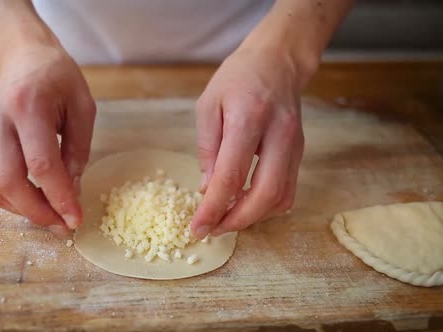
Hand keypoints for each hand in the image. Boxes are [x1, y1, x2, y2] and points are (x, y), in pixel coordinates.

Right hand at [0, 44, 95, 237]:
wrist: (22, 56)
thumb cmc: (58, 77)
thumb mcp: (83, 106)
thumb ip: (78, 149)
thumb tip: (71, 191)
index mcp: (28, 107)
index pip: (40, 164)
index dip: (58, 197)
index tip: (75, 219)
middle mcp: (0, 122)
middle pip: (8, 182)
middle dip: (36, 212)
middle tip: (62, 226)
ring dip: (24, 209)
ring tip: (53, 213)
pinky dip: (16, 198)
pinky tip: (38, 197)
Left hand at [191, 45, 308, 238]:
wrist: (277, 61)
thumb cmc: (237, 79)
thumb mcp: (208, 106)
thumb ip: (207, 148)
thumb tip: (207, 190)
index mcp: (248, 119)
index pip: (231, 176)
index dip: (213, 208)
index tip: (197, 228)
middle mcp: (278, 135)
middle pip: (264, 194)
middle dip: (237, 221)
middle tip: (213, 230)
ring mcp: (295, 146)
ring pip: (281, 198)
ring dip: (253, 218)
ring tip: (226, 220)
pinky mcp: (300, 153)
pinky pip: (288, 191)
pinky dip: (267, 208)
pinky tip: (247, 207)